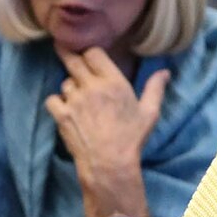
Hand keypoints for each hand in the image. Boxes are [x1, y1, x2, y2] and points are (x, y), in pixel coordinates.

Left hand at [43, 46, 170, 184]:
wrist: (109, 164)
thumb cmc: (131, 139)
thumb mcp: (149, 113)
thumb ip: (155, 89)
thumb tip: (165, 72)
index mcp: (113, 82)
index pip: (93, 53)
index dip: (89, 53)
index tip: (88, 57)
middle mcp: (91, 87)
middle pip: (73, 61)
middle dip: (70, 57)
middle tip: (66, 54)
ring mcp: (74, 101)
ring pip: (65, 82)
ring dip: (70, 87)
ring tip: (79, 98)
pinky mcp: (61, 115)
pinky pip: (52, 99)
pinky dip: (56, 102)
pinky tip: (66, 109)